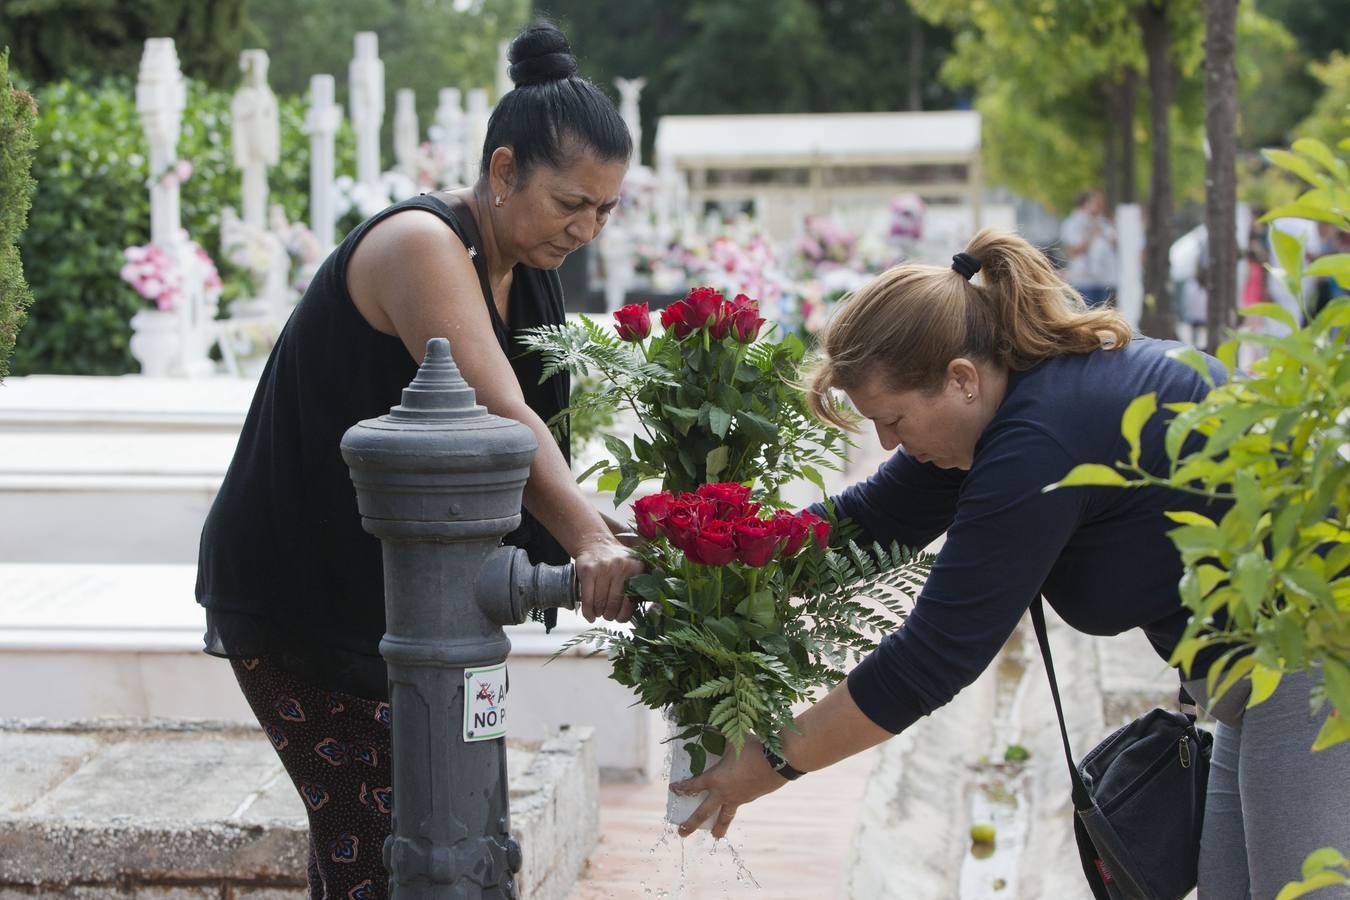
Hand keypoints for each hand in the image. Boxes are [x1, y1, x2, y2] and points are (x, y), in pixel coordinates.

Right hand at [574, 535, 642, 622]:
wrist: (596, 543)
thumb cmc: (616, 561)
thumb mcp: (633, 568)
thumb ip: (641, 585)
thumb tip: (650, 610)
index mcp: (636, 568)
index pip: (631, 601)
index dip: (624, 615)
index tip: (620, 618)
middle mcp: (621, 566)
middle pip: (614, 603)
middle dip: (610, 615)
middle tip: (608, 616)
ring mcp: (603, 568)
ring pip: (600, 602)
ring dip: (599, 613)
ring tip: (599, 613)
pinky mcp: (588, 570)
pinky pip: (587, 598)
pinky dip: (588, 611)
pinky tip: (590, 615)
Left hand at [670, 736, 789, 838]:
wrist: (779, 762)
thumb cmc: (753, 749)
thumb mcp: (733, 739)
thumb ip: (721, 734)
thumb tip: (711, 722)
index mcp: (715, 779)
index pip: (693, 787)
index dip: (682, 788)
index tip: (673, 789)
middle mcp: (724, 792)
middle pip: (703, 813)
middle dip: (691, 824)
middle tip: (681, 833)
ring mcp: (738, 798)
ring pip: (725, 816)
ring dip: (719, 827)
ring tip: (715, 836)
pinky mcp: (751, 798)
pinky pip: (739, 804)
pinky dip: (734, 806)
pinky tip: (736, 802)